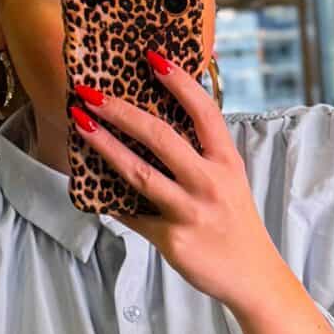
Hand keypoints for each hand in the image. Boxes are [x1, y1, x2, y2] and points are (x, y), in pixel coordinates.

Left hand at [66, 56, 283, 310]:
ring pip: (139, 173)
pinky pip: (132, 215)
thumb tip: (167, 116)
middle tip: (91, 92)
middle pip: (160, 137)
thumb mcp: (229, 179)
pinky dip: (110, 202)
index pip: (203, 111)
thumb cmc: (235, 222)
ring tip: (81, 124)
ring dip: (105, 146)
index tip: (151, 57)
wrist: (252, 276)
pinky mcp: (172, 239)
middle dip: (121, 111)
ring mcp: (190, 212)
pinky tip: (90, 187)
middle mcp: (210, 182)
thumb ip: (203, 151)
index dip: (178, 82)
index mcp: (226, 161)